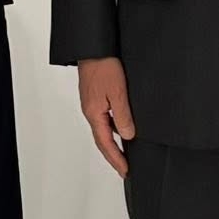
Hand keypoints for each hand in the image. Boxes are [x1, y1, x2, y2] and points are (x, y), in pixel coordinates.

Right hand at [77, 57, 135, 178]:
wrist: (93, 47)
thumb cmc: (104, 66)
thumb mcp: (118, 92)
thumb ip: (123, 116)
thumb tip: (127, 136)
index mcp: (94, 113)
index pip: (106, 143)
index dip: (116, 159)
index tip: (125, 170)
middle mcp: (90, 111)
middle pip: (101, 140)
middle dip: (113, 156)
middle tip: (123, 168)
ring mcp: (92, 104)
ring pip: (102, 129)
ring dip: (112, 143)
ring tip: (123, 153)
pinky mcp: (95, 96)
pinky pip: (104, 118)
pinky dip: (112, 128)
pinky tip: (121, 128)